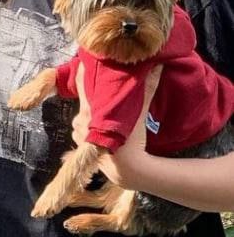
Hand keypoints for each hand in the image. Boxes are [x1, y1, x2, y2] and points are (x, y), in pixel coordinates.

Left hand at [73, 61, 161, 189]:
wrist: (130, 172)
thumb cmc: (135, 142)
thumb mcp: (140, 115)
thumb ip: (147, 89)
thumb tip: (157, 66)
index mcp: (90, 111)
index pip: (83, 87)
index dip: (84, 74)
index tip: (85, 64)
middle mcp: (81, 122)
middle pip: (83, 104)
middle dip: (92, 100)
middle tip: (104, 97)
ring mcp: (79, 136)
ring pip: (81, 119)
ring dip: (90, 117)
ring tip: (105, 117)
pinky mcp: (81, 148)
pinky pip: (80, 133)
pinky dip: (87, 130)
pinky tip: (99, 130)